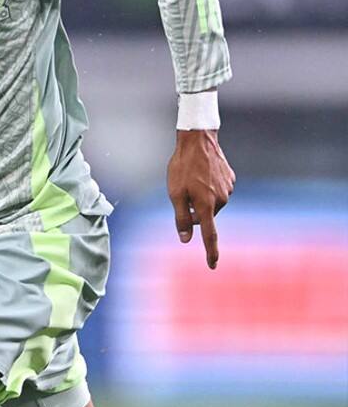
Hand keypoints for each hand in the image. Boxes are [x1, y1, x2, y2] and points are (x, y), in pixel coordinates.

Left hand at [167, 129, 234, 268]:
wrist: (198, 141)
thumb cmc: (182, 167)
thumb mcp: (175, 193)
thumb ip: (181, 218)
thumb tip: (185, 239)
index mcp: (206, 205)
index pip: (210, 235)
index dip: (211, 251)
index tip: (212, 265)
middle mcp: (221, 200)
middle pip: (206, 216)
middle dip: (194, 211)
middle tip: (182, 193)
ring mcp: (228, 189)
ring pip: (212, 203)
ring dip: (201, 197)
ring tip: (191, 178)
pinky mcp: (231, 179)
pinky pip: (217, 190)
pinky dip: (208, 187)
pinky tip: (202, 173)